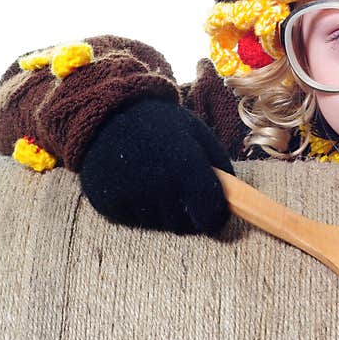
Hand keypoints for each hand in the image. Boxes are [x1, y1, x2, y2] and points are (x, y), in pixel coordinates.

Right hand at [80, 98, 234, 233]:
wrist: (107, 114)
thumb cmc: (160, 124)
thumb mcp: (197, 134)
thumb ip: (220, 166)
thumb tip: (231, 199)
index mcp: (186, 166)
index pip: (209, 215)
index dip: (214, 218)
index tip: (213, 216)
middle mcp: (158, 184)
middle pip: (183, 225)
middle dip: (187, 214)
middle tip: (180, 192)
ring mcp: (130, 196)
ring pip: (158, 224)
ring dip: (162, 211)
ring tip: (154, 182)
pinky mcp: (107, 203)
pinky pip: (133, 221)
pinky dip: (138, 209)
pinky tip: (134, 184)